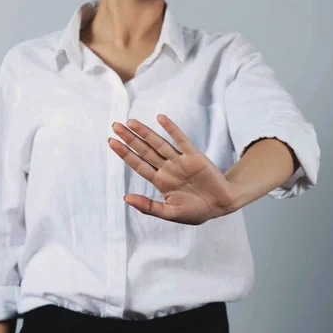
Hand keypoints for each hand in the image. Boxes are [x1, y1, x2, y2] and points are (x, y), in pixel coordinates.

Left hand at [108, 114, 237, 224]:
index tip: (111, 142)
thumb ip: (148, 206)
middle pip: (145, 151)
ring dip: (145, 132)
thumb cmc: (196, 211)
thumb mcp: (170, 213)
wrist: (221, 205)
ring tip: (130, 122)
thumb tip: (126, 197)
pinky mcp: (195, 156)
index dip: (125, 154)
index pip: (138, 164)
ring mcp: (180, 161)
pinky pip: (181, 140)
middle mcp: (167, 168)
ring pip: (159, 143)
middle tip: (115, 126)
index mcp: (160, 181)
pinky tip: (160, 118)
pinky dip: (171, 129)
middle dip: (130, 138)